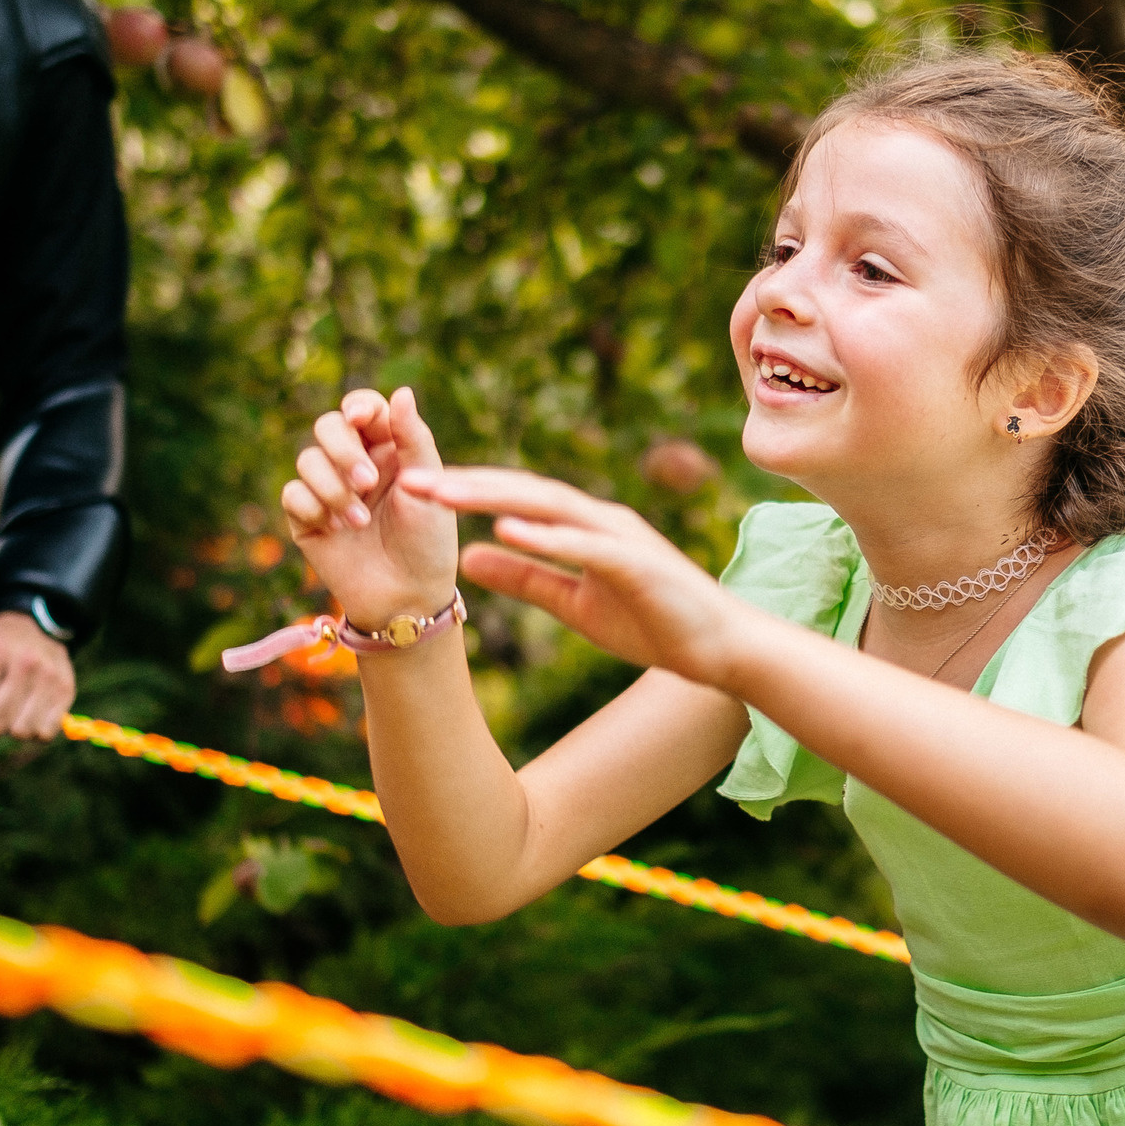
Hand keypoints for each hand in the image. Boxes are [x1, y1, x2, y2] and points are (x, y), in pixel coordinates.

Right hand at [283, 387, 458, 628]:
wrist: (408, 597)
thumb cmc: (429, 541)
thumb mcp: (431, 486)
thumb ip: (414, 438)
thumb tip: (402, 392)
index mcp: (389, 449)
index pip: (364, 409)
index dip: (358, 406)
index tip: (360, 418)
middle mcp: (356, 464)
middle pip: (327, 426)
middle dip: (342, 449)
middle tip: (368, 483)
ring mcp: (329, 491)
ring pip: (307, 460)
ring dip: (332, 487)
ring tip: (359, 520)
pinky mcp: (308, 519)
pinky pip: (293, 494)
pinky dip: (313, 506)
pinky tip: (336, 529)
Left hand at [432, 468, 745, 684]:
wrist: (718, 649)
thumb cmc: (654, 622)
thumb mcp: (574, 603)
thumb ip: (527, 578)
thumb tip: (471, 557)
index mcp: (583, 527)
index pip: (515, 500)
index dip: (464, 492)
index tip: (411, 490)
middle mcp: (599, 520)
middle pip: (523, 491)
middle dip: (464, 484)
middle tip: (405, 476)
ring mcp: (621, 537)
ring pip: (548, 505)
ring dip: (493, 496)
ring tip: (442, 492)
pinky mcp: (638, 563)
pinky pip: (586, 544)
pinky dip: (547, 535)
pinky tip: (507, 529)